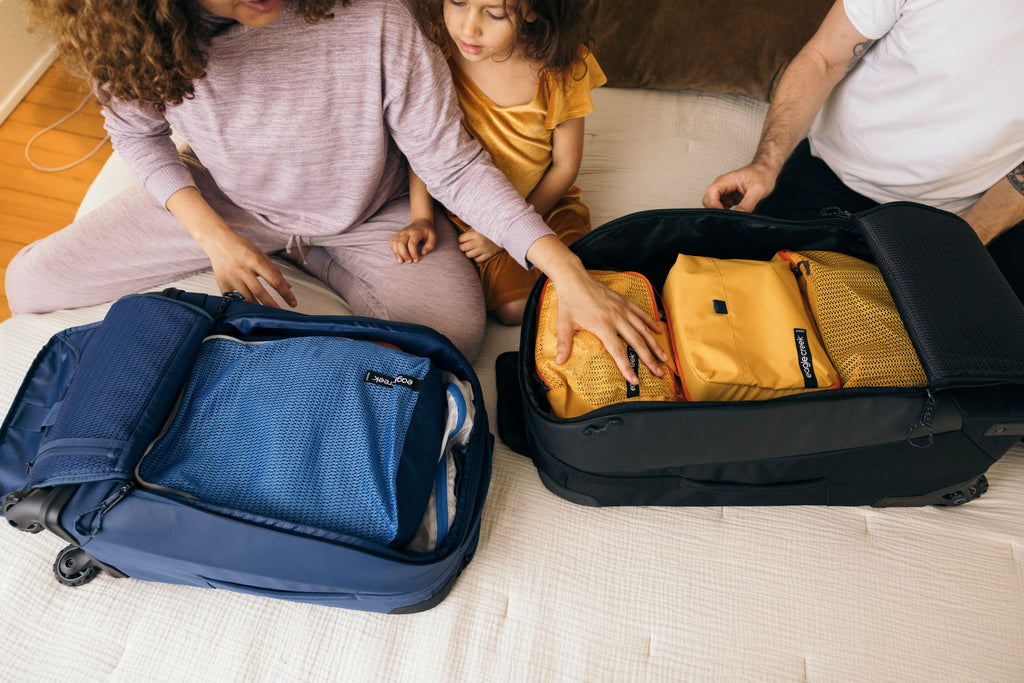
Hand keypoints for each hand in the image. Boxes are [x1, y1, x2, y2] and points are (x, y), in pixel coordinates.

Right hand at [202, 225, 295, 307]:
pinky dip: (241, 305)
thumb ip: (274, 271)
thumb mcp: (261, 254)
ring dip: (258, 308)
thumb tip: (288, 287)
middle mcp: (243, 269)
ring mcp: (231, 276)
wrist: (217, 240)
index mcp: (255, 260)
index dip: (285, 294)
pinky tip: (248, 310)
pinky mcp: (221, 282)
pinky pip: (232, 299)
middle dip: (272, 305)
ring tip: (266, 314)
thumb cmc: (241, 247)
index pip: (274, 281)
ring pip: (246, 298)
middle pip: (260, 292)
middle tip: (280, 314)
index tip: (293, 303)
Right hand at [389, 218, 436, 262]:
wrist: (420, 222)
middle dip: (403, 254)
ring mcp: (400, 233)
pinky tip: (398, 255)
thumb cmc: (427, 231)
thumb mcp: (433, 237)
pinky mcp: (396, 235)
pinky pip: (391, 242)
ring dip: (396, 254)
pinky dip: (393, 250)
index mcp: (416, 232)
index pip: (411, 244)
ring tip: (401, 261)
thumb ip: (430, 246)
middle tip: (409, 261)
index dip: (413, 253)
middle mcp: (406, 232)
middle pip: (400, 243)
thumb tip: (422, 253)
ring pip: (394, 243)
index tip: (416, 260)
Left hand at [458, 228, 502, 262]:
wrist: (506, 232)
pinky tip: (477, 254)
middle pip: (463, 248)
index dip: (461, 239)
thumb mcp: (480, 226)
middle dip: (462, 247)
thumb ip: (471, 231)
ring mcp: (484, 249)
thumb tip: (461, 238)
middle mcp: (479, 242)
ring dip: (468, 252)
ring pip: (469, 255)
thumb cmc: (490, 229)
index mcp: (476, 233)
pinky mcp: (489, 254)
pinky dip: (476, 257)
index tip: (463, 239)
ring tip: (471, 250)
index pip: (461, 238)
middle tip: (464, 246)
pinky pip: (477, 260)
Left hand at [553, 268, 668, 384]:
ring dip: (655, 344)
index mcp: (602, 325)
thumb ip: (564, 344)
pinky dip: (651, 323)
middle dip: (649, 359)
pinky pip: (641, 313)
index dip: (627, 367)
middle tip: (659, 372)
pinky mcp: (624, 301)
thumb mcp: (564, 324)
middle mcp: (616, 318)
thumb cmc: (569, 302)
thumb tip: (559, 362)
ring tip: (664, 357)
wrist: (575, 279)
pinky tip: (658, 332)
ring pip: (643, 329)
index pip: (618, 351)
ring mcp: (622, 309)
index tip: (634, 380)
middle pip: (637, 342)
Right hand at [702, 161, 777, 211]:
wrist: (766, 170)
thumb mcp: (758, 190)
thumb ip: (748, 204)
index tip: (724, 213)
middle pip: (708, 200)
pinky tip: (735, 213)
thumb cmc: (762, 174)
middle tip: (729, 215)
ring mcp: (724, 191)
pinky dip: (725, 212)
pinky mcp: (728, 197)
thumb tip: (739, 216)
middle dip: (716, 210)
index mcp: (726, 180)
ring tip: (734, 214)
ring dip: (721, 212)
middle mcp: (722, 185)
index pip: (711, 193)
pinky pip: (721, 207)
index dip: (714, 205)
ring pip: (713, 205)